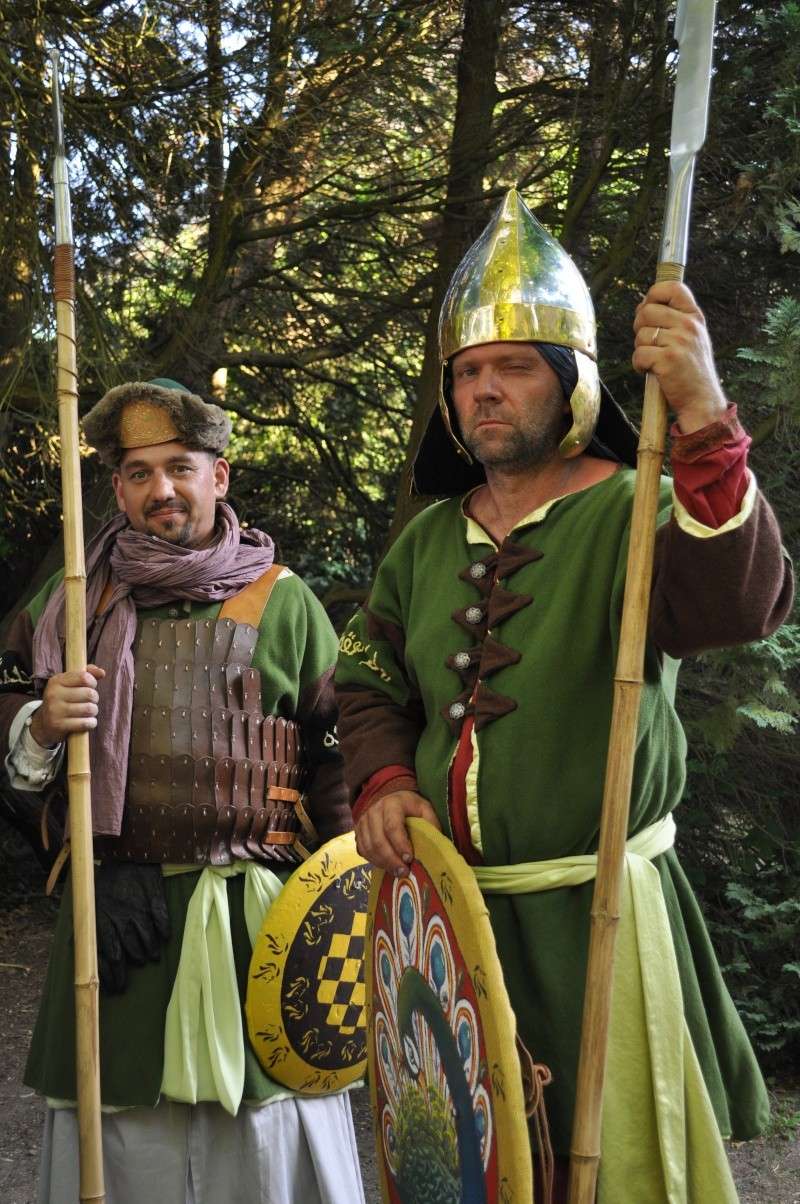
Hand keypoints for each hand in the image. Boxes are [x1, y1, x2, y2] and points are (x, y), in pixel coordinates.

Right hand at [29, 664, 105, 747]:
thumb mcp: (70, 683)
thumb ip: (87, 674)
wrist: (44, 723)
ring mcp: (55, 710)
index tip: (90, 687)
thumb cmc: (63, 699)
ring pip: (89, 709)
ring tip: (88, 712)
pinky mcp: (58, 725)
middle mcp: (53, 694)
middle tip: (89, 701)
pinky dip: (91, 723)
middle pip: (89, 694)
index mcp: (56, 681)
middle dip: (94, 699)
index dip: (92, 682)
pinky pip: (85, 723)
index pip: (84, 677)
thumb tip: (102, 672)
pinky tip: (86, 721)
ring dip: (93, 711)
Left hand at [94, 862, 170, 993]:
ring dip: (147, 953)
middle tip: (125, 987)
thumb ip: (92, 929)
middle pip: (126, 954)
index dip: (110, 975)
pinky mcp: (156, 901)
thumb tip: (88, 955)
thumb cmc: (107, 882)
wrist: (127, 853)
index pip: (107, 955)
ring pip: (145, 941)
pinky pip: (161, 922)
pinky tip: (164, 938)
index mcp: (103, 920)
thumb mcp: (92, 904)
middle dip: (124, 974)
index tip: (112, 988)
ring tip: (150, 957)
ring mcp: (140, 912)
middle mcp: (121, 920)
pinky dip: (163, 933)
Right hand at [355, 789, 440, 876]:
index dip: (400, 844)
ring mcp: (363, 822)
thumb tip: (435, 845)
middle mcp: (373, 811)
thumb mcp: (424, 808)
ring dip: (382, 863)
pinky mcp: (358, 832)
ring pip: (368, 847)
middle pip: (378, 840)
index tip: (409, 858)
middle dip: (391, 859)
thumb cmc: (409, 806)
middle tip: (404, 871)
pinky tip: (386, 866)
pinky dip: (374, 861)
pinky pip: (362, 850)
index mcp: (391, 804)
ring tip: (397, 872)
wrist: (388, 796)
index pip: (392, 826)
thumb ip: (430, 823)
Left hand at [632, 281, 727, 432]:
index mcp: (694, 316)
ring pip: (640, 335)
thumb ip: (674, 319)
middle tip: (649, 344)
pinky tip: (652, 371)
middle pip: (646, 311)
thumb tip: (643, 305)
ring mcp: (679, 342)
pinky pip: (638, 354)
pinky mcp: (668, 360)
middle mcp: (689, 325)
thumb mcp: (692, 338)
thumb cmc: (691, 371)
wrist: (702, 402)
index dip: (652, 295)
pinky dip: (639, 366)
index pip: (671, 286)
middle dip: (639, 328)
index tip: (649, 310)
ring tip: (655, 361)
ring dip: (640, 350)